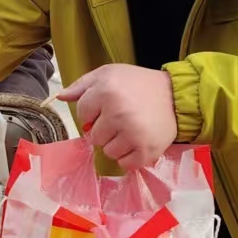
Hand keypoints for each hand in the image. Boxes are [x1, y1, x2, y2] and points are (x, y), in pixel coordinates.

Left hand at [58, 64, 178, 169]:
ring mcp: (133, 134)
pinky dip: (130, 157)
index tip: (107, 107)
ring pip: (108, 152)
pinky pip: (125, 164)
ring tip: (131, 130)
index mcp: (106, 92)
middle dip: (105, 129)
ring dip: (117, 144)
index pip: (82, 115)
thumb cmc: (138, 83)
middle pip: (94, 137)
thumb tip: (60, 96)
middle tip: (122, 118)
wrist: (177, 95)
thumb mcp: (109, 74)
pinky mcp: (147, 150)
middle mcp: (118, 113)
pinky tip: (137, 143)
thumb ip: (82, 85)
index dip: (93, 113)